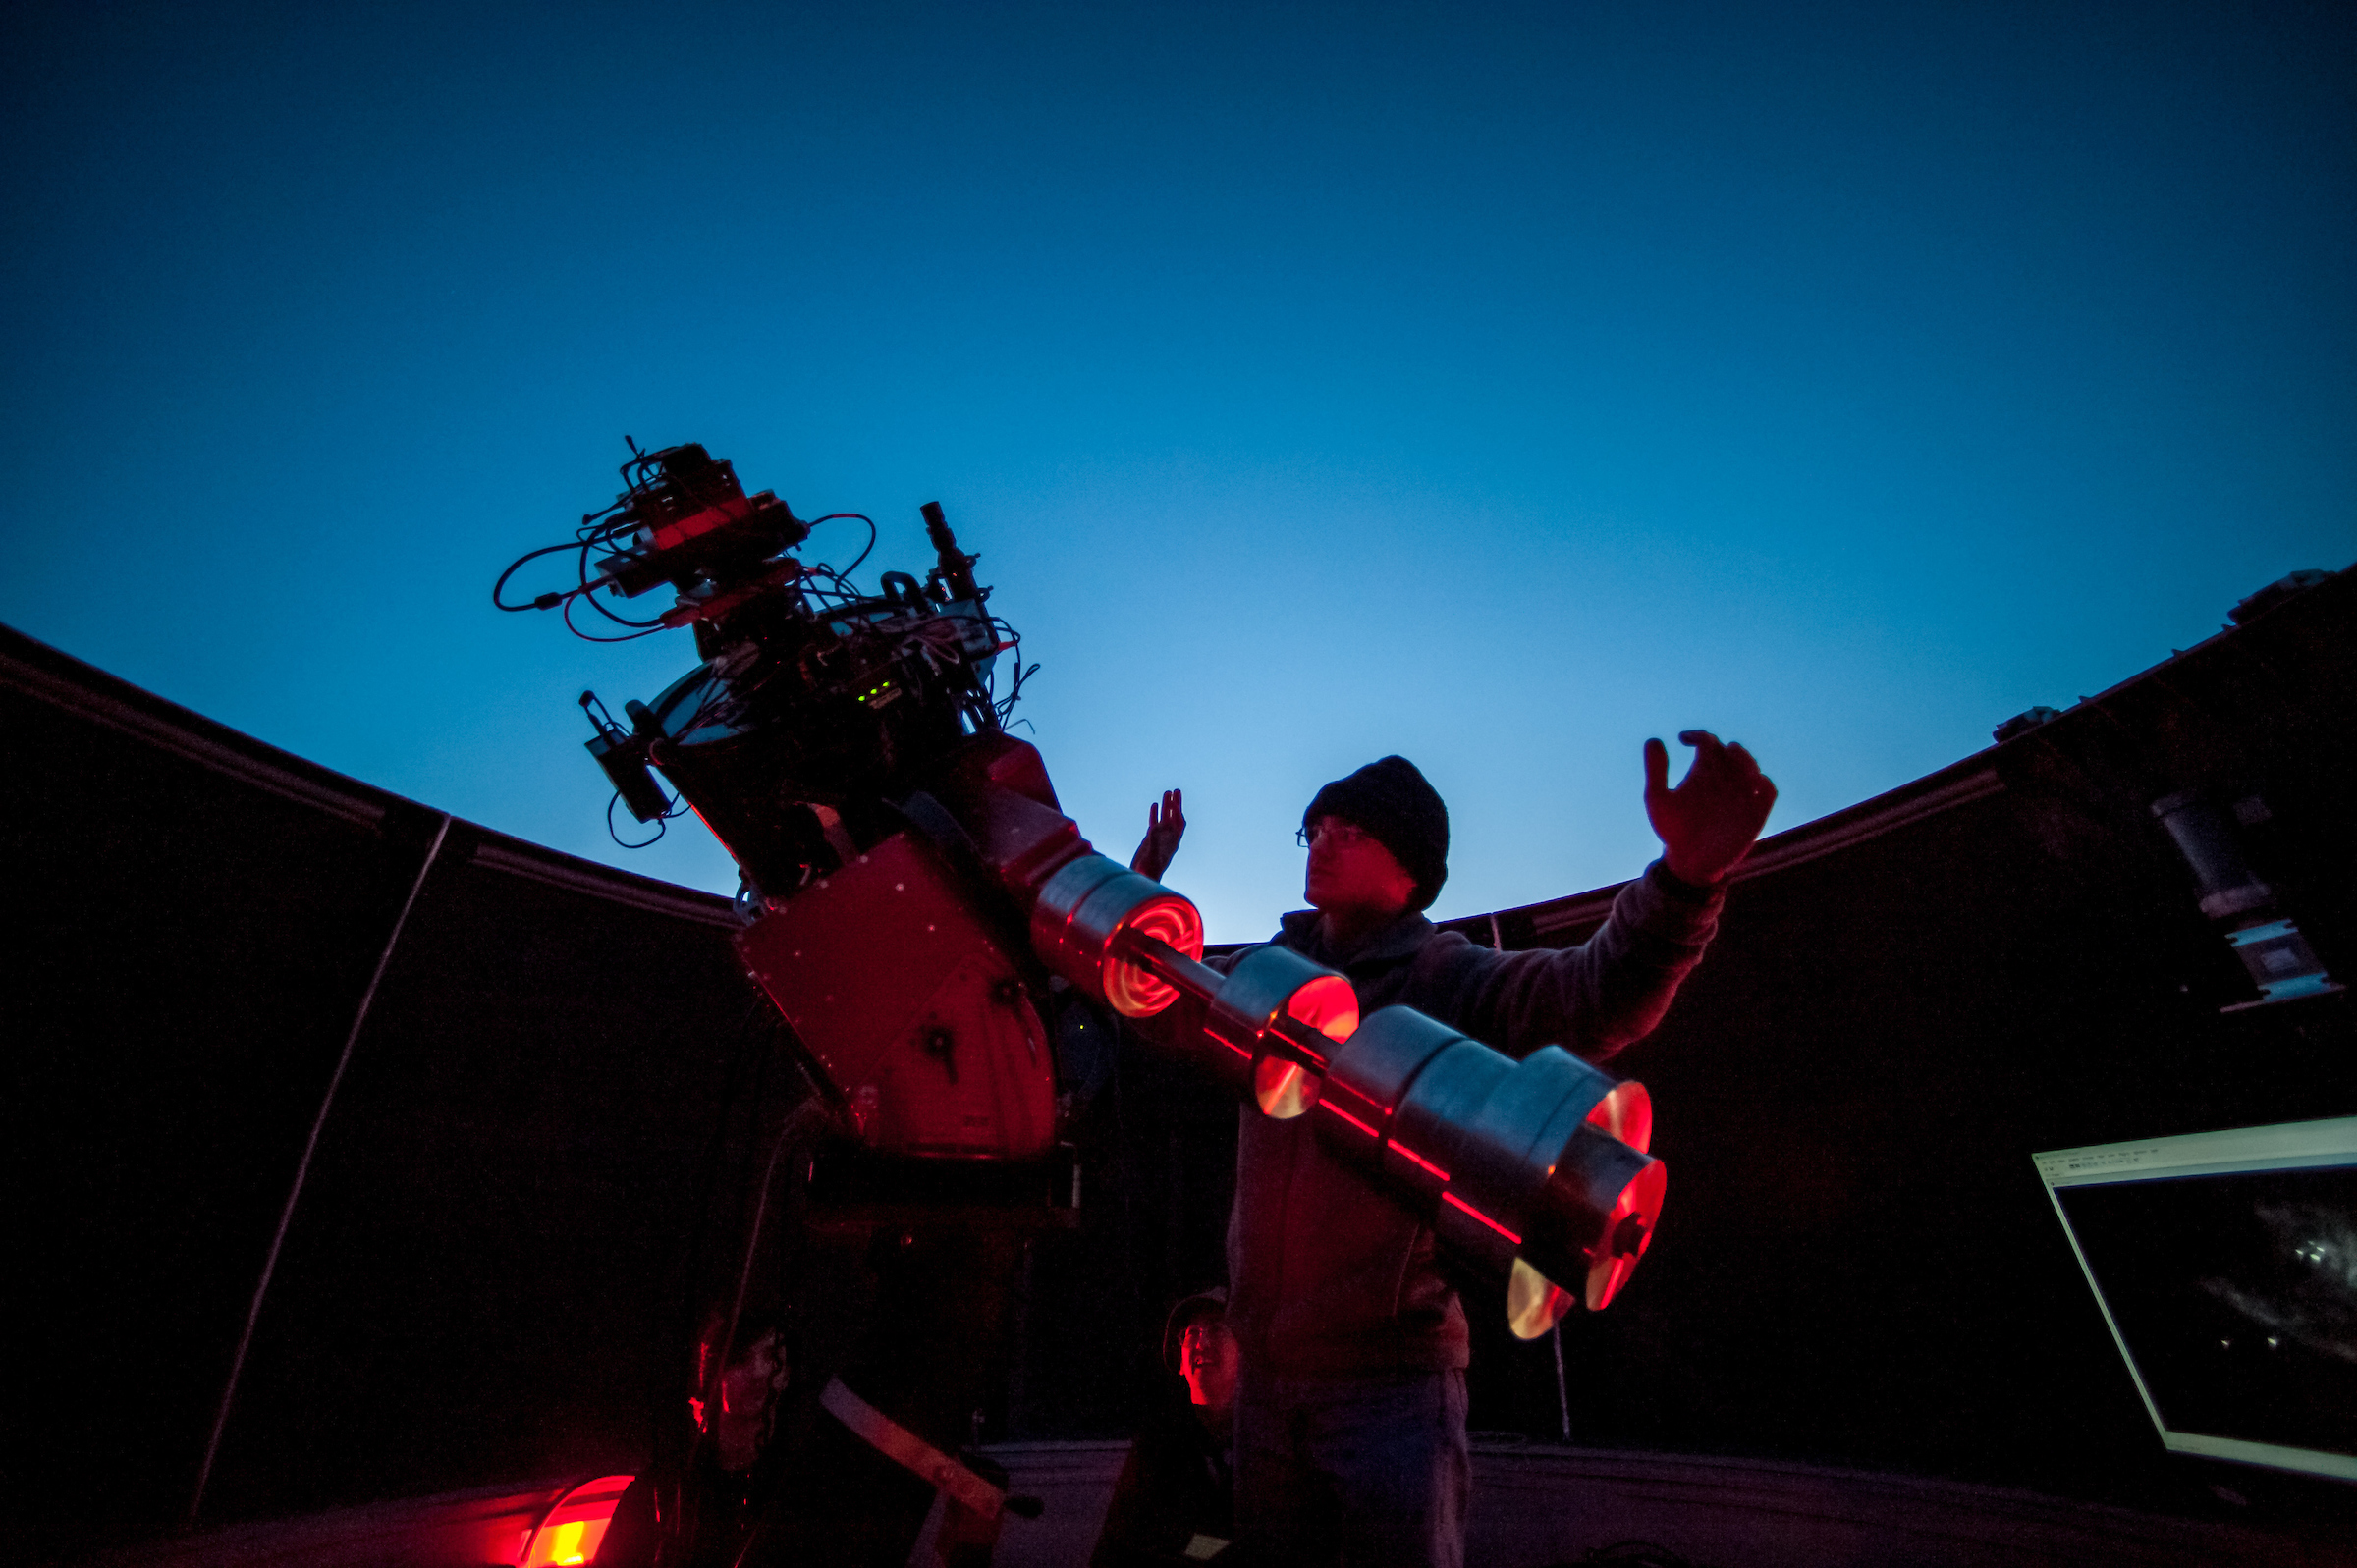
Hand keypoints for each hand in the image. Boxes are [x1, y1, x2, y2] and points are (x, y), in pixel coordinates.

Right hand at [1130, 788, 1186, 880]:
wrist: (1142, 879)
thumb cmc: (1149, 870)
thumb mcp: (1152, 855)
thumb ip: (1154, 841)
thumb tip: (1155, 827)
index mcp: (1172, 842)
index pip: (1178, 823)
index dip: (1177, 811)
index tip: (1174, 800)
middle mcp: (1168, 839)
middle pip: (1174, 818)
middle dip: (1176, 804)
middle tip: (1176, 790)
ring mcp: (1159, 838)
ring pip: (1164, 819)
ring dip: (1166, 806)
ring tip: (1166, 792)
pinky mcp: (1151, 840)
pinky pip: (1154, 823)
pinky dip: (1155, 814)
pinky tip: (1154, 805)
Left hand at [1644, 731, 1775, 885]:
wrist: (1689, 862)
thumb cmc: (1672, 831)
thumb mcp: (1658, 800)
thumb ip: (1656, 770)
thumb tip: (1654, 739)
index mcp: (1701, 771)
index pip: (1708, 742)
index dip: (1699, 735)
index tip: (1684, 739)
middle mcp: (1723, 778)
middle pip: (1733, 750)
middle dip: (1728, 750)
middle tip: (1715, 759)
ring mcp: (1741, 793)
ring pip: (1752, 765)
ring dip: (1747, 762)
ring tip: (1735, 773)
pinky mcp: (1755, 812)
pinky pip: (1768, 790)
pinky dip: (1764, 784)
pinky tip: (1751, 788)